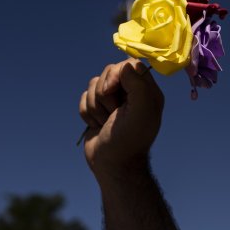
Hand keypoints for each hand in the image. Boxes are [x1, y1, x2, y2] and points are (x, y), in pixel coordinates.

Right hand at [79, 59, 163, 179]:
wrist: (112, 164)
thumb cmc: (129, 139)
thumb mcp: (141, 111)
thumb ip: (138, 84)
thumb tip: (125, 66)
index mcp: (146, 91)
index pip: (129, 64)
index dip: (116, 74)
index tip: (112, 89)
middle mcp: (131, 93)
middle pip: (108, 71)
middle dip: (105, 94)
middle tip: (113, 113)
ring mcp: (112, 100)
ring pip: (93, 84)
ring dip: (96, 106)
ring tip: (106, 122)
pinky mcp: (96, 108)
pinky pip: (83, 97)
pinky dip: (87, 113)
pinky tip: (97, 126)